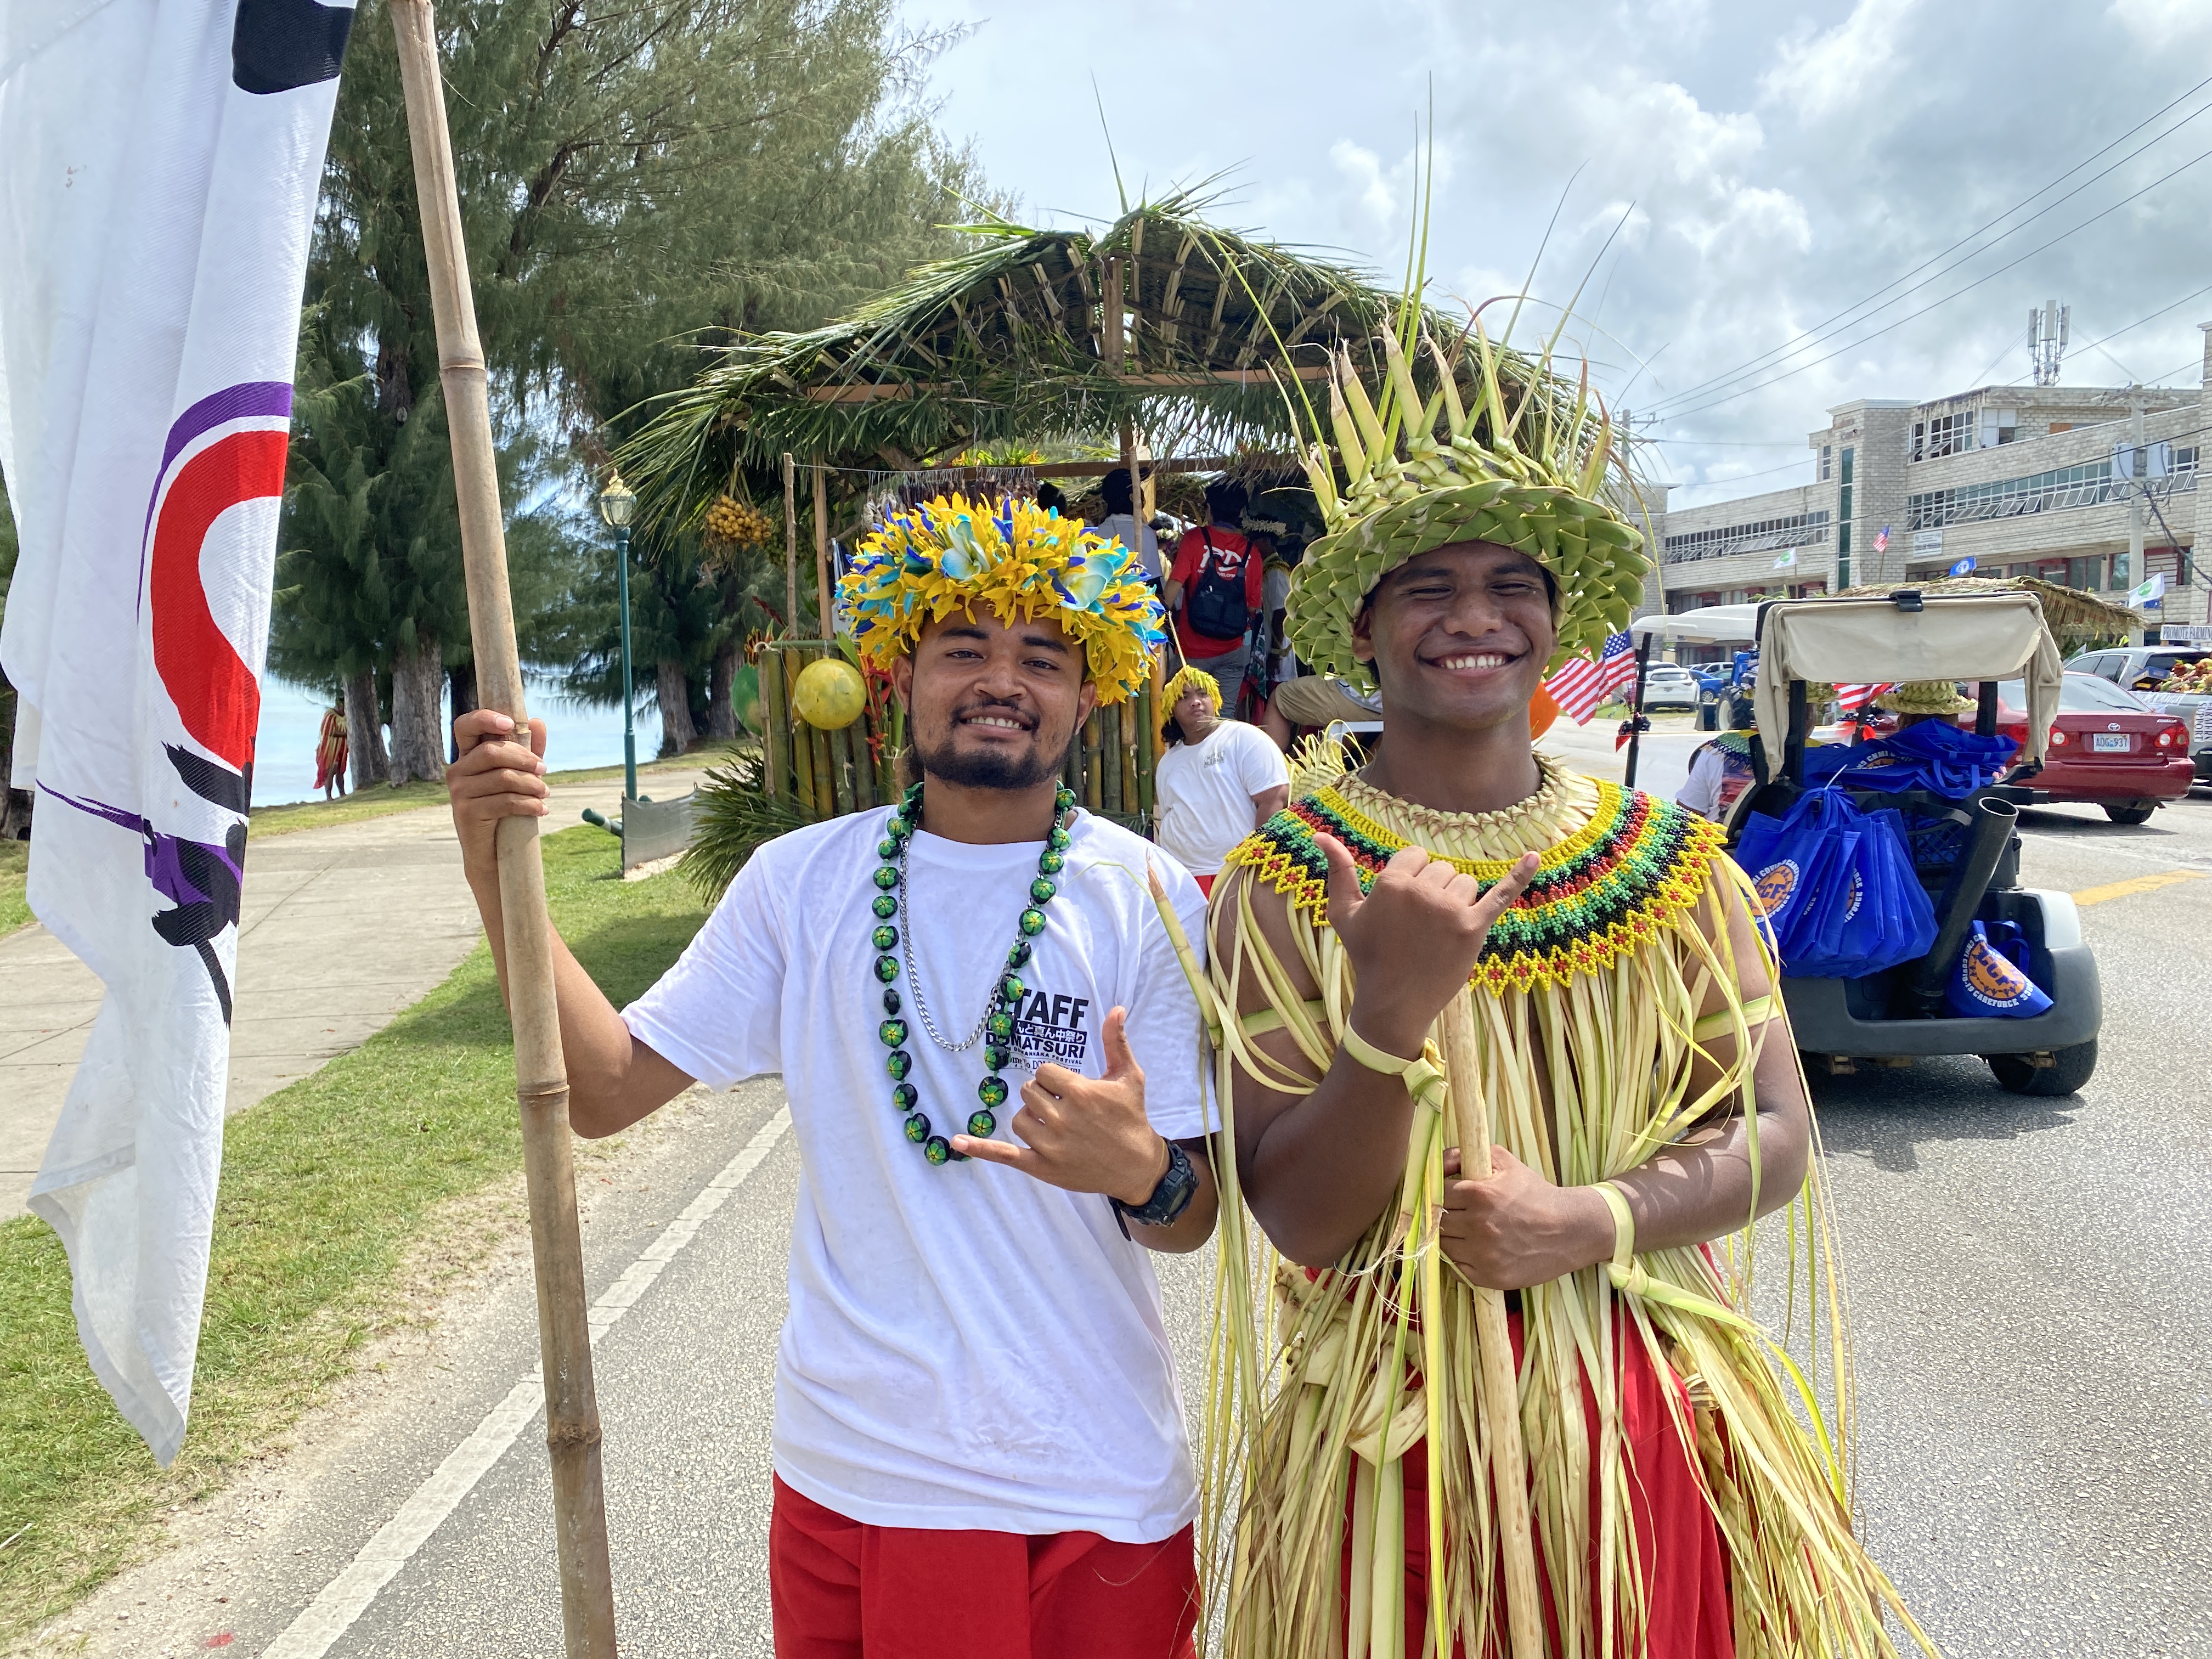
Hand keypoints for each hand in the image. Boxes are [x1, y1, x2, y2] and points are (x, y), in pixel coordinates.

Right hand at [448, 709, 547, 879]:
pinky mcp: (467, 812)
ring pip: (502, 778)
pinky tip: (541, 809)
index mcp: (467, 756)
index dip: (485, 718)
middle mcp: (457, 770)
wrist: (491, 852)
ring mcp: (459, 792)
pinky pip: (505, 801)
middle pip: (492, 752)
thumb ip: (528, 749)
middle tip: (544, 769)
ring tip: (545, 792)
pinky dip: (529, 804)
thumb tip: (537, 721)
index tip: (510, 723)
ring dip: (531, 784)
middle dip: (524, 758)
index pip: (465, 726)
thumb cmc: (505, 808)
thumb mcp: (520, 774)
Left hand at [953, 1007, 1167, 1204]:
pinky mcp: (1042, 1167)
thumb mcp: (1129, 1077)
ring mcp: (1050, 1146)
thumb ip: (1115, 1041)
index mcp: (1081, 1093)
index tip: (1070, 1088)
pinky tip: (957, 1141)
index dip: (1055, 1078)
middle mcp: (1062, 1119)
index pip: (1044, 1072)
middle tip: (1065, 1107)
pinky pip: (1005, 1155)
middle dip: (1044, 1095)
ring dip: (1031, 1117)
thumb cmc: (1132, 1117)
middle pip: (1029, 1092)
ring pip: (1019, 1118)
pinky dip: (980, 1148)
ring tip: (1053, 1124)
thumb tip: (1116, 1008)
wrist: (1137, 1166)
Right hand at [1322, 836, 1538, 1056]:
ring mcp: (1450, 911)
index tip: (1402, 910)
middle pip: (1442, 869)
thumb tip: (1321, 835)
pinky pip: (1500, 895)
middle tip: (1418, 928)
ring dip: (1455, 901)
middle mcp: (1423, 892)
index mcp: (1392, 883)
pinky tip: (1536, 857)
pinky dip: (1520, 876)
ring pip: (1465, 883)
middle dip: (1433, 891)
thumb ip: (1337, 871)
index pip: (1416, 857)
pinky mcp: (1474, 929)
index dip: (1410, 880)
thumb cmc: (1368, 956)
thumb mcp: (1344, 914)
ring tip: (1437, 932)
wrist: (1394, 1003)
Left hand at [1435, 1145, 1614, 1290]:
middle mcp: (1478, 1225)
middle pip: (1437, 1221)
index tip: (1450, 1196)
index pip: (1437, 1194)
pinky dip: (1461, 1260)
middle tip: (1459, 1213)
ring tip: (1469, 1231)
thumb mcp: (1504, 1161)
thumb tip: (1435, 1162)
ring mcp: (1483, 1254)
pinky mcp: (1490, 1277)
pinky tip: (1476, 1250)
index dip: (1441, 1194)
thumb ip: (1464, 1155)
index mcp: (1479, 1194)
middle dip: (1444, 1216)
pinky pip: (1457, 1269)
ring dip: (1451, 1238)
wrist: (1570, 1229)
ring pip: (1444, 1246)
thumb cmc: (1535, 1193)